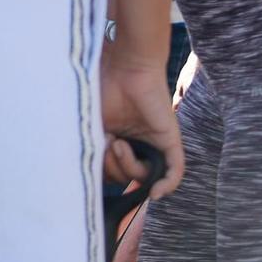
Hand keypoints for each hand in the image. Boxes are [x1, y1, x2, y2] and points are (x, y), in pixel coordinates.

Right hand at [101, 58, 183, 201]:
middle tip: (107, 144)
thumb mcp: (91, 125)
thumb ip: (93, 148)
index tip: (91, 156)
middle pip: (127, 177)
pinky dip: (166, 185)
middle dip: (113, 169)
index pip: (113, 171)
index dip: (102, 172)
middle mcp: (137, 144)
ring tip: (118, 144)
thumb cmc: (102, 88)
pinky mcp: (171, 140)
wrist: (124, 67)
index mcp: (117, 139)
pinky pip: (174, 172)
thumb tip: (87, 172)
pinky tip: (154, 193)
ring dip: (128, 168)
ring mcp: (154, 144)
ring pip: (144, 176)